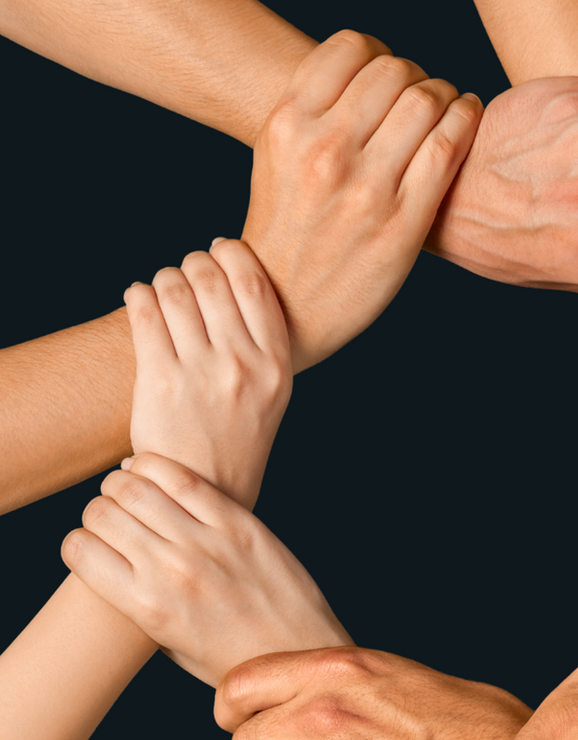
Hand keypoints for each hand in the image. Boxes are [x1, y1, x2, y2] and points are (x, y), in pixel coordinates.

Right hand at [62, 453, 344, 685]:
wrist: (300, 656)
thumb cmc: (234, 660)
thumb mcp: (170, 646)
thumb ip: (138, 604)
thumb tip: (116, 565)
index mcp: (146, 608)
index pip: (79, 550)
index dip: (81, 542)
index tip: (97, 543)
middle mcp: (170, 571)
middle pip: (102, 512)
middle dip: (99, 508)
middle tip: (114, 512)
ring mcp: (206, 542)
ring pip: (136, 487)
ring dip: (123, 482)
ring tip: (131, 488)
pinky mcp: (239, 522)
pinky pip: (184, 478)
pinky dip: (156, 465)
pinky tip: (152, 469)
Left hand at [124, 239, 290, 508]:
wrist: (209, 489)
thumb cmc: (239, 435)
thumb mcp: (273, 390)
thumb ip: (263, 340)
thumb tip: (234, 275)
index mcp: (277, 365)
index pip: (254, 282)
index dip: (232, 254)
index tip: (220, 250)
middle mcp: (243, 366)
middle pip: (210, 278)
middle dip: (193, 264)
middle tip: (187, 271)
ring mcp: (201, 374)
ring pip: (173, 288)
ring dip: (164, 278)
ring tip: (162, 290)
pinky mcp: (160, 382)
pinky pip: (143, 310)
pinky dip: (138, 294)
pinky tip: (140, 299)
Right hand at [242, 30, 481, 371]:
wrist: (285, 308)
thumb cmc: (287, 232)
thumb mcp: (277, 160)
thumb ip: (314, 115)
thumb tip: (368, 76)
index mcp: (288, 126)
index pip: (351, 49)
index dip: (380, 53)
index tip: (389, 76)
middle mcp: (324, 151)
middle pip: (394, 71)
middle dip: (416, 76)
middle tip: (423, 97)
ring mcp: (366, 189)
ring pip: (425, 101)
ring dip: (445, 95)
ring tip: (448, 108)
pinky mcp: (402, 224)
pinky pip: (447, 147)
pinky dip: (466, 120)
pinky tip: (468, 119)